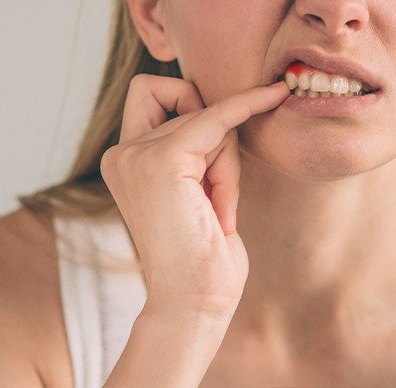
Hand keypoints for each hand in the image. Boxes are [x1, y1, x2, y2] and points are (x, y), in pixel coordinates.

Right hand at [100, 74, 289, 318]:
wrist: (194, 303)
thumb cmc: (202, 253)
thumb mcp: (192, 187)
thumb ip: (191, 147)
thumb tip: (220, 104)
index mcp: (124, 159)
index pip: (150, 92)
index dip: (184, 94)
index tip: (227, 98)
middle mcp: (121, 153)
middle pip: (187, 103)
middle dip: (217, 141)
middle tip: (216, 194)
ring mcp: (136, 156)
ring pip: (208, 117)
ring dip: (227, 162)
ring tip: (217, 210)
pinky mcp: (163, 161)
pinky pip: (219, 117)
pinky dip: (248, 105)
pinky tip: (274, 95)